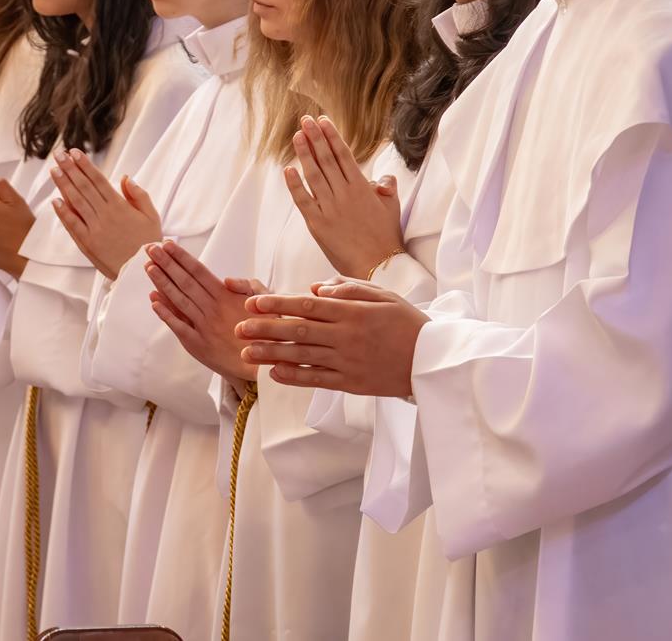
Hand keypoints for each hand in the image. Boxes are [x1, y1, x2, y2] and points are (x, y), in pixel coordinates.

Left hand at [48, 148, 160, 278]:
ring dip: (63, 185)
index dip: (85, 165)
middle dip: (70, 169)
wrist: (142, 272)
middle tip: (59, 155)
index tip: (75, 153)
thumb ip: (139, 195)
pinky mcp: (87, 243)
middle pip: (84, 187)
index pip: (98, 180)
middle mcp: (105, 214)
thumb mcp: (152, 216)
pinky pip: (73, 225)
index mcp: (120, 206)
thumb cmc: (149, 243)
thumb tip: (125, 177)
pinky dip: (63, 212)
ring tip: (54, 171)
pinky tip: (55, 201)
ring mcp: (94, 229)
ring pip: (76, 202)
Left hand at [143, 240, 256, 384]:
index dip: (181, 257)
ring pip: (178, 300)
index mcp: (226, 297)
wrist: (259, 365)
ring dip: (162, 283)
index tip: (167, 244)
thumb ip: (247, 285)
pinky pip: (178, 326)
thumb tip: (226, 279)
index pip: (198, 272)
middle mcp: (212, 309)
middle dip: (166, 263)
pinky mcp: (196, 344)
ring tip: (148, 267)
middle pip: (184, 282)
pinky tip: (153, 300)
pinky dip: (165, 313)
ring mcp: (203, 327)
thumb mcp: (264, 301)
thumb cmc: (263, 328)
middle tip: (149, 248)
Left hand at [239, 280, 426, 395]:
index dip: (277, 304)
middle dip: (265, 328)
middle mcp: (347, 336)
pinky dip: (294, 377)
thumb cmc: (408, 323)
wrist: (433, 361)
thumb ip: (348, 288)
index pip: (307, 305)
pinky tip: (274, 373)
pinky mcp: (352, 383)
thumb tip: (314, 288)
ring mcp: (348, 361)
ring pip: (302, 356)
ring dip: (271, 354)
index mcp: (353, 312)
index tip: (253, 303)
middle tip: (238, 328)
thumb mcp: (383, 295)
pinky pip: (318, 380)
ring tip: (246, 353)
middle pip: (298, 330)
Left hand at [284, 115, 404, 277]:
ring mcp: (329, 209)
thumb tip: (383, 176)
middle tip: (305, 120)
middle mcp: (344, 194)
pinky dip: (294, 185)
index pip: (344, 155)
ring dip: (304, 154)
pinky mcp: (318, 225)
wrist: (378, 266)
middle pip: (326, 160)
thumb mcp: (392, 207)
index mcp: (362, 187)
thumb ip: (387, 186)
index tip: (323, 121)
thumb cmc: (386, 237)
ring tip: (297, 136)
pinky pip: (303, 200)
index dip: (332, 136)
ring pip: (314, 175)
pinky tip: (288, 169)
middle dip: (315, 138)